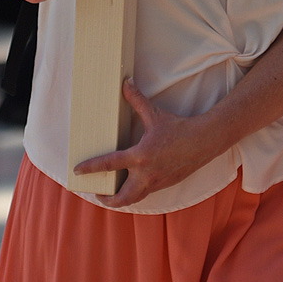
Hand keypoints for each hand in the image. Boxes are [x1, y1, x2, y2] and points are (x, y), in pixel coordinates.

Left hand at [73, 80, 219, 208]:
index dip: (91, 168)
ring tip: (113, 194)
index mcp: (140, 156)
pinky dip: (136, 192)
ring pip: (134, 199)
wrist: (205, 141)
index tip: (77, 171)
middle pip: (121, 197)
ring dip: (121, 199)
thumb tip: (125, 82)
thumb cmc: (179, 128)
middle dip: (107, 199)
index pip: (109, 164)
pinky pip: (147, 193)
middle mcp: (146, 173)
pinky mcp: (165, 184)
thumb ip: (137, 100)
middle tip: (98, 193)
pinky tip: (134, 185)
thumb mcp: (155, 114)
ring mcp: (156, 182)